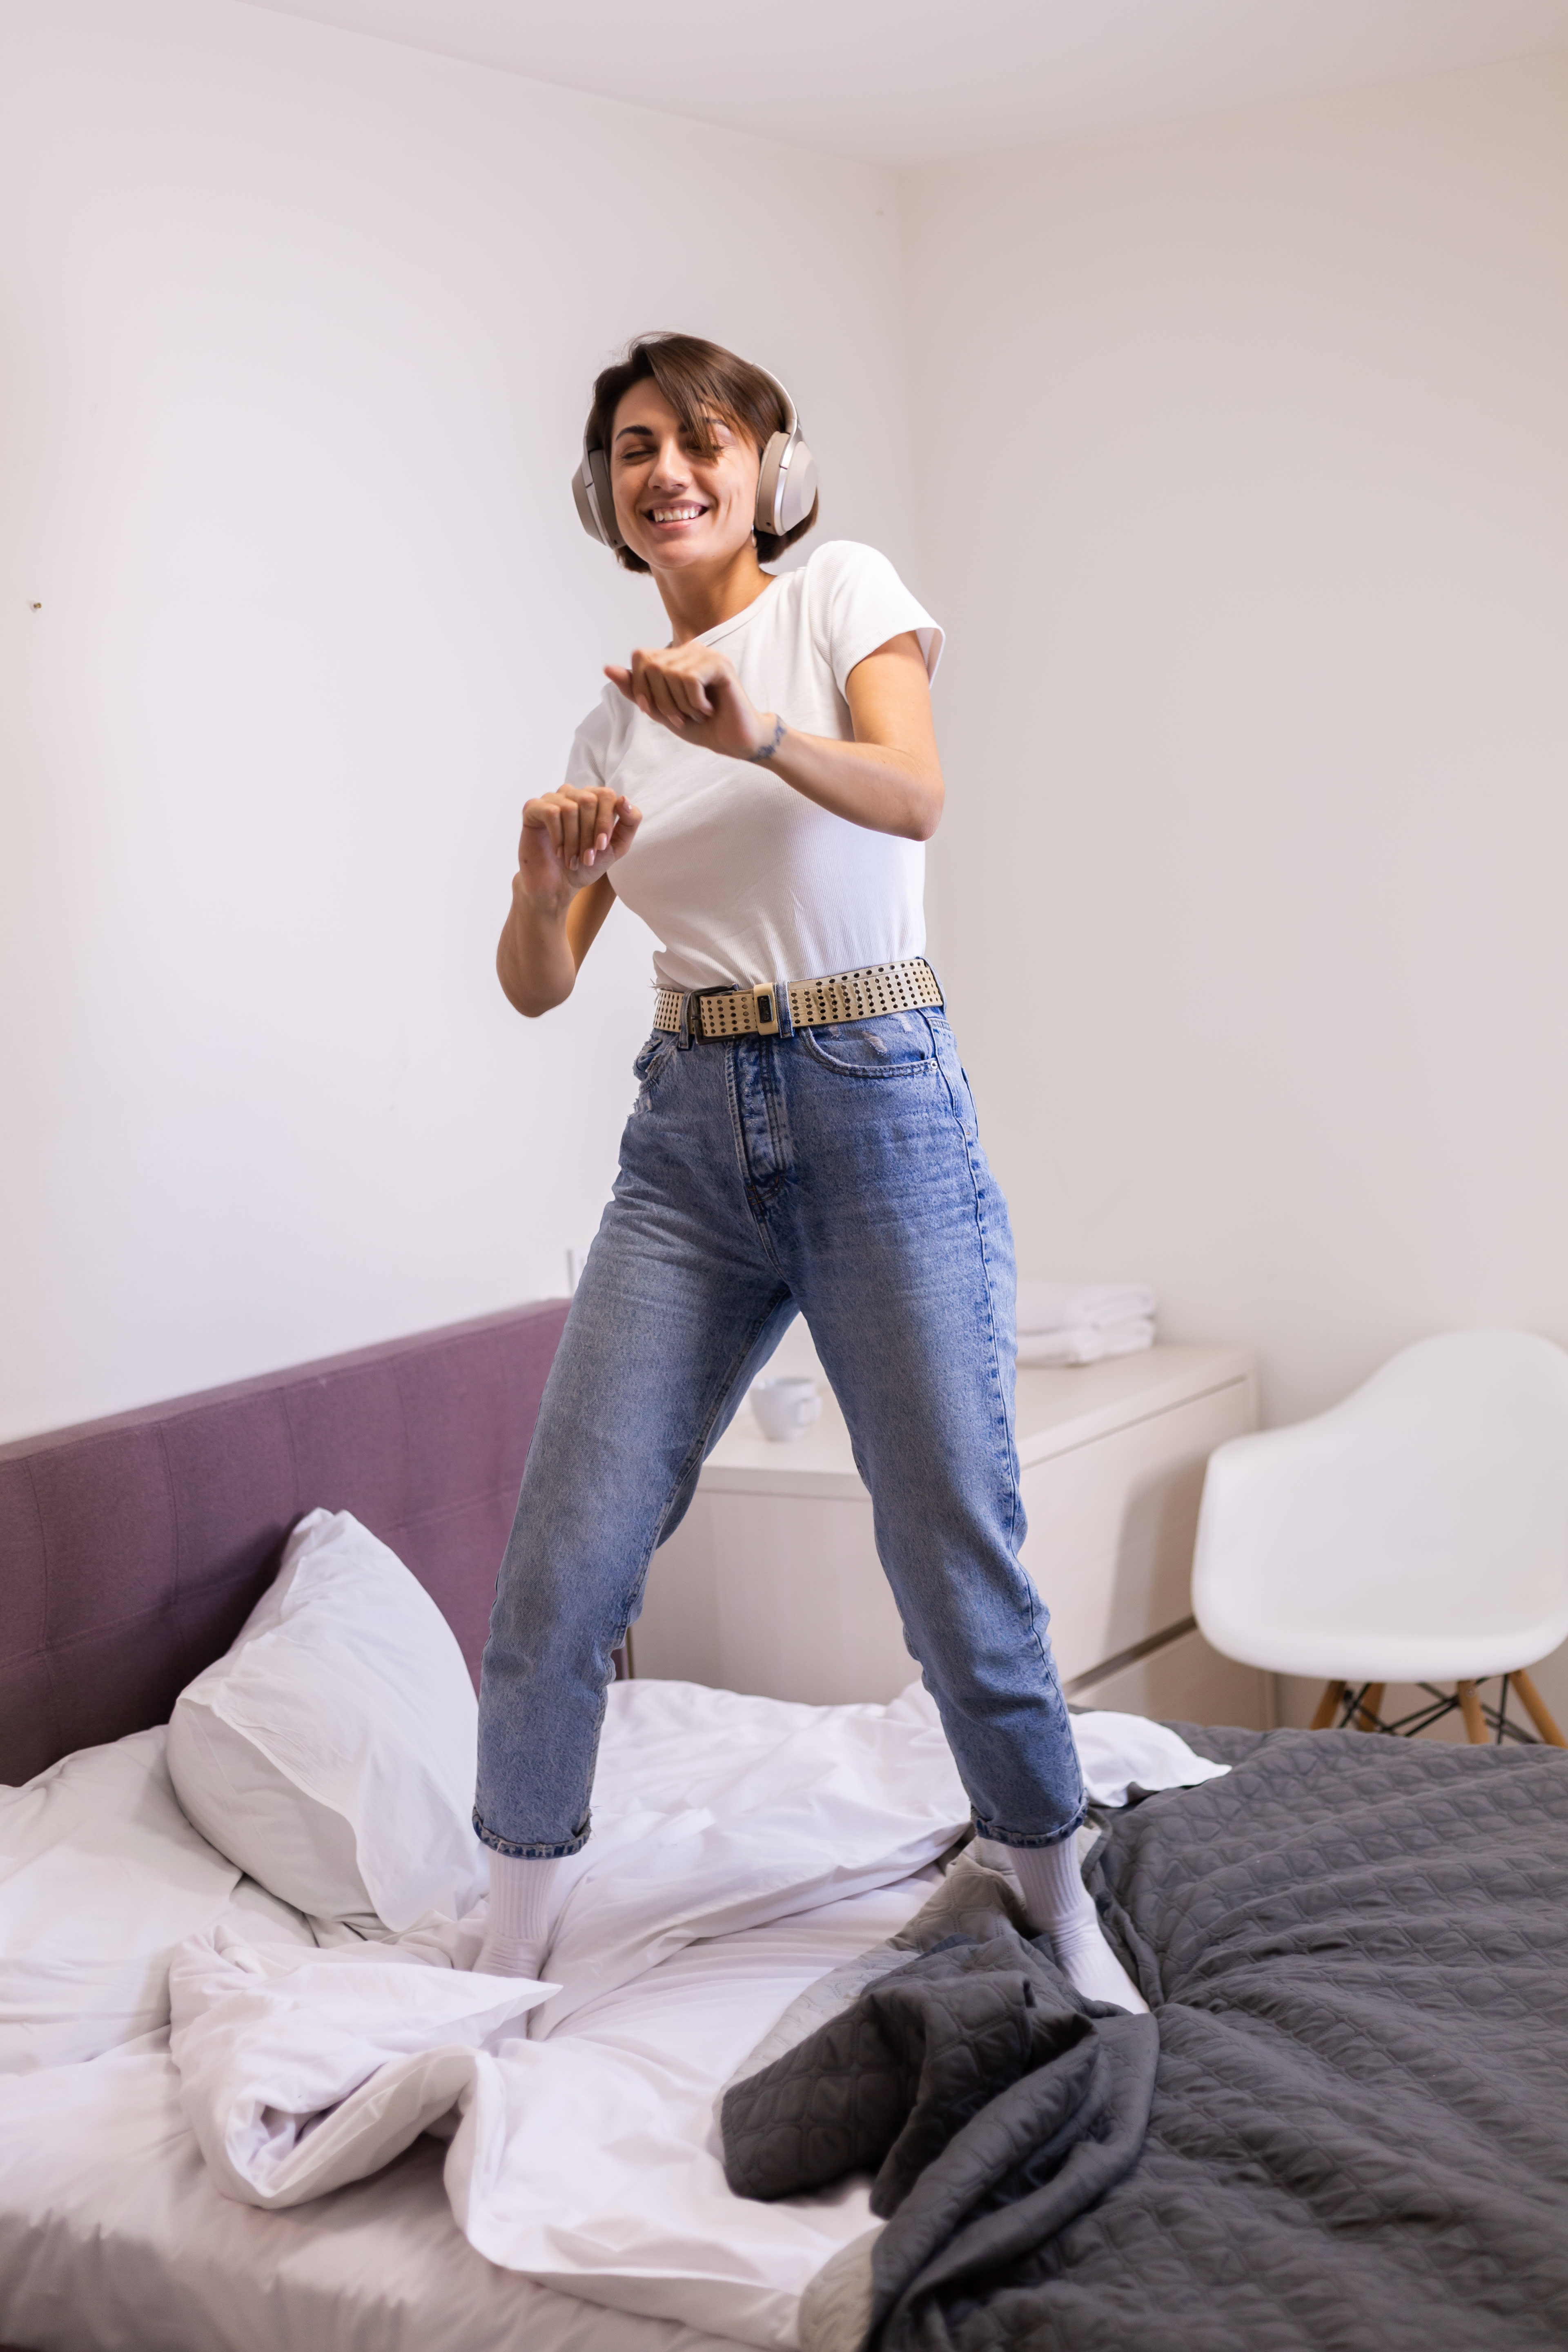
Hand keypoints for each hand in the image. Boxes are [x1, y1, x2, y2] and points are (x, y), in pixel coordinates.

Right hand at [517, 785, 640, 913]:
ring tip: (572, 859)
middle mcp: (572, 794)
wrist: (559, 885)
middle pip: (589, 799)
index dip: (606, 822)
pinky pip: (551, 813)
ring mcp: (552, 799)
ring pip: (570, 808)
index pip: (606, 795)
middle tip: (587, 857)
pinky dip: (558, 837)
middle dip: (590, 833)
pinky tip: (557, 851)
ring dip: (574, 840)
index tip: (601, 847)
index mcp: (593, 799)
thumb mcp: (617, 846)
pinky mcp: (533, 809)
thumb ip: (629, 823)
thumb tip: (624, 798)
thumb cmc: (587, 864)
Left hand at [605, 643, 778, 762]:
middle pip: (652, 665)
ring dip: (679, 705)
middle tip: (679, 717)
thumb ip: (636, 691)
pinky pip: (689, 679)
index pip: (640, 657)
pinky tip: (708, 709)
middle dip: (660, 700)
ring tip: (697, 713)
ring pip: (670, 673)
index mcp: (675, 657)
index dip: (640, 687)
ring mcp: (706, 654)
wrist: (734, 741)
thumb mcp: (660, 711)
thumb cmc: (701, 726)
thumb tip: (607, 668)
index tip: (655, 711)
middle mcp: (690, 650)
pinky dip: (694, 702)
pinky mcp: (720, 664)